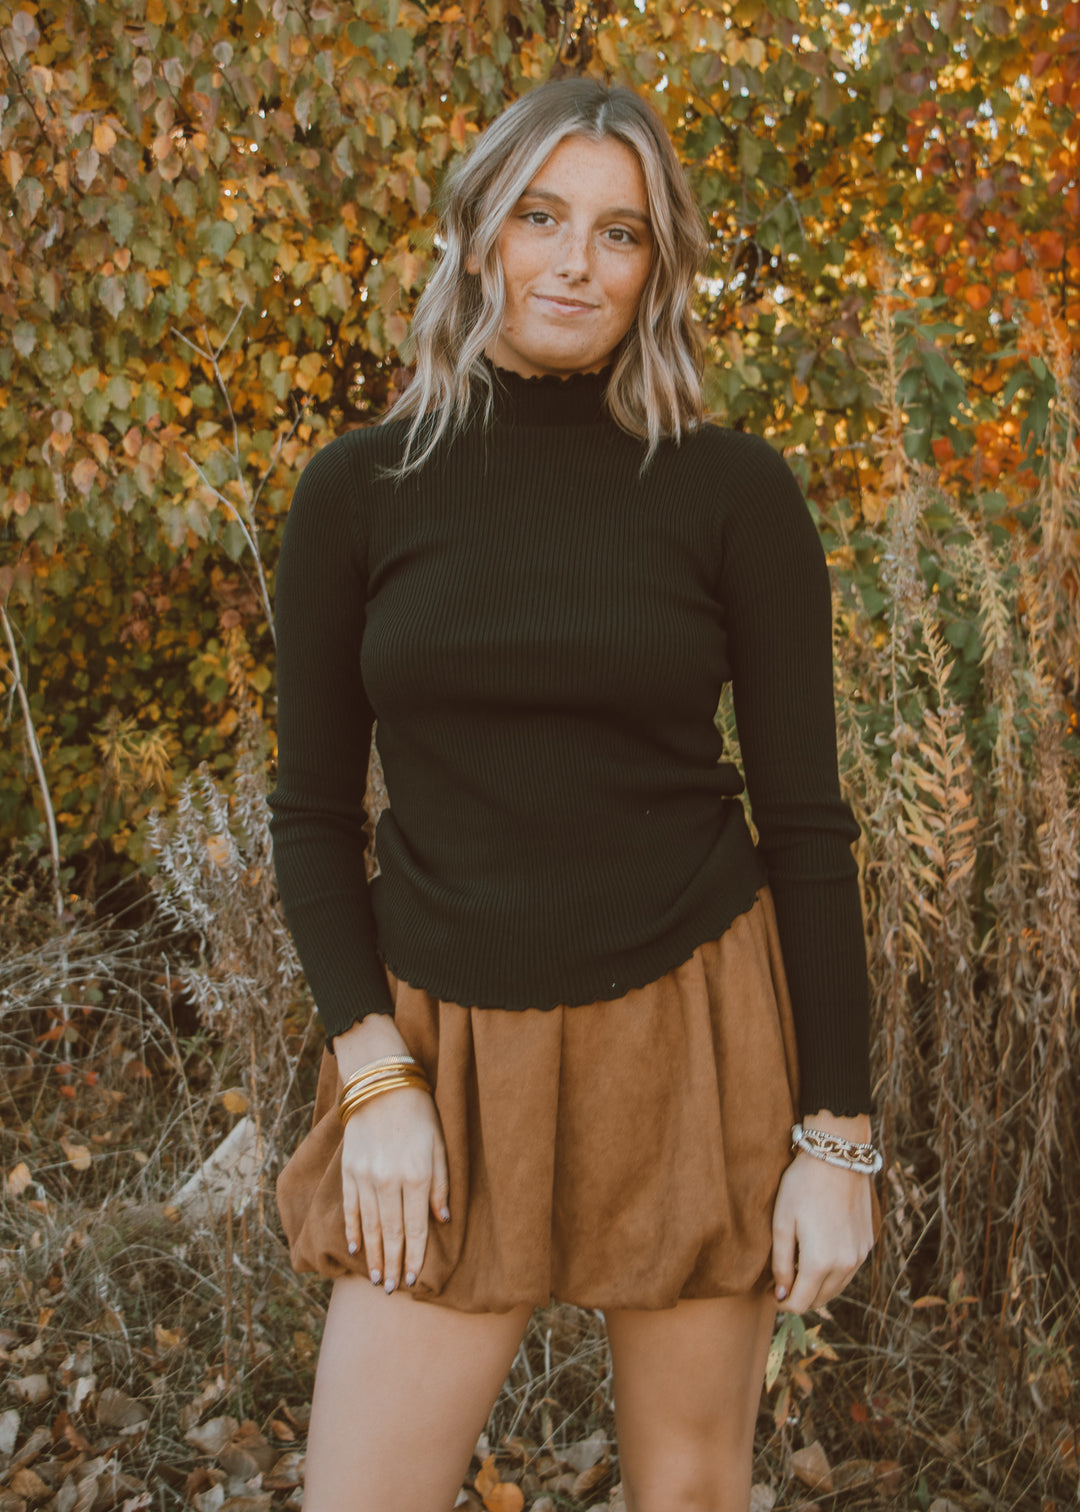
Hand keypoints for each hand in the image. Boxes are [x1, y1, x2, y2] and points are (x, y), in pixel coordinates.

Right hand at [334, 1015, 450, 1294]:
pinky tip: (355, 1249)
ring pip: (369, 1227)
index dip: (413, 1257)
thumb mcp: (441, 1147)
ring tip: (375, 1278)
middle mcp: (389, 1182)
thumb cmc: (420, 1115)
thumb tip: (441, 1221)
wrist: (382, 1085)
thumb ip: (442, 1186)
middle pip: (390, 1234)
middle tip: (390, 1290)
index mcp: (417, 1177)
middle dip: (392, 1264)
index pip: (415, 1229)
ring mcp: (365, 1177)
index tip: (412, 1280)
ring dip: (373, 1255)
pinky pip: (350, 1209)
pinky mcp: (349, 1171)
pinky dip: (352, 1231)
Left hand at [771, 1109, 875, 1313]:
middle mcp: (845, 1265)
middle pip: (819, 1300)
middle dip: (799, 1296)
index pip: (800, 1303)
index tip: (771, 1293)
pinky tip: (819, 1253)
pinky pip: (848, 1271)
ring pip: (836, 1288)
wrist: (836, 1158)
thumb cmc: (802, 1186)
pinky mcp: (867, 1244)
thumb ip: (781, 1263)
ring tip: (798, 1267)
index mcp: (820, 1262)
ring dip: (817, 1286)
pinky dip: (833, 1272)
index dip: (783, 1303)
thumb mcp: (782, 1222)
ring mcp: (860, 1256)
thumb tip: (781, 1293)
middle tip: (781, 1281)